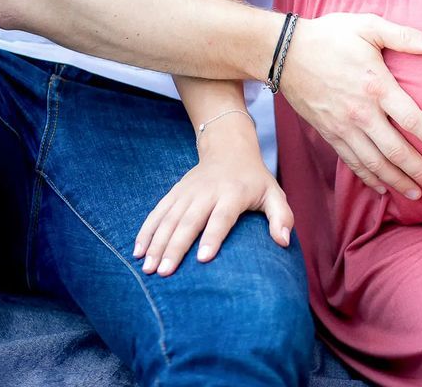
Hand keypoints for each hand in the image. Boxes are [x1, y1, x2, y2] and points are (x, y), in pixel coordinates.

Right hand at [134, 125, 292, 275]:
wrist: (229, 148)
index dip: (213, 236)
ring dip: (157, 242)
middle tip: (164, 273)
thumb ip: (281, 216)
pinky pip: (158, 212)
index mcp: (233, 193)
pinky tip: (138, 251)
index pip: (222, 217)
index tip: (203, 259)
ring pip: (170, 217)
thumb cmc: (255, 179)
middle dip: (175, 246)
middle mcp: (207, 191)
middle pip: (189, 220)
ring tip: (148, 268)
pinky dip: (147, 230)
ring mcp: (188, 191)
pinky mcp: (175, 192)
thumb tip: (284, 241)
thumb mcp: (273, 193)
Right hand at [281, 13, 421, 199]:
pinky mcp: (329, 133)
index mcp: (376, 86)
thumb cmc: (329, 36)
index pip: (411, 119)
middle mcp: (361, 113)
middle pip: (395, 151)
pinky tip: (380, 188)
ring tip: (416, 194)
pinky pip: (351, 162)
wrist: (284, 52)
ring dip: (397, 181)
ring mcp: (343, 127)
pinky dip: (368, 178)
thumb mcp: (368, 26)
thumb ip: (404, 36)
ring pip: (374, 164)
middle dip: (419, 171)